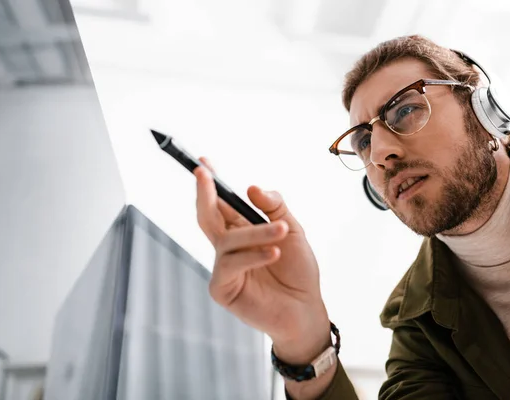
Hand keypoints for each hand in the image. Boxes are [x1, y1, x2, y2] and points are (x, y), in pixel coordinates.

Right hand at [194, 157, 330, 361]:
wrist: (306, 308)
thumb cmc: (297, 271)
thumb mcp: (292, 230)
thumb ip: (274, 207)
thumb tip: (251, 187)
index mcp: (241, 230)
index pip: (221, 203)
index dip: (210, 183)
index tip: (203, 162)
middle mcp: (228, 247)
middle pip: (207, 216)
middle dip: (205, 193)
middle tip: (203, 173)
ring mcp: (223, 267)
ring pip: (227, 239)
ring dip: (257, 233)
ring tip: (283, 233)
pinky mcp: (222, 288)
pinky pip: (231, 264)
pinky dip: (254, 256)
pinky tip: (274, 254)